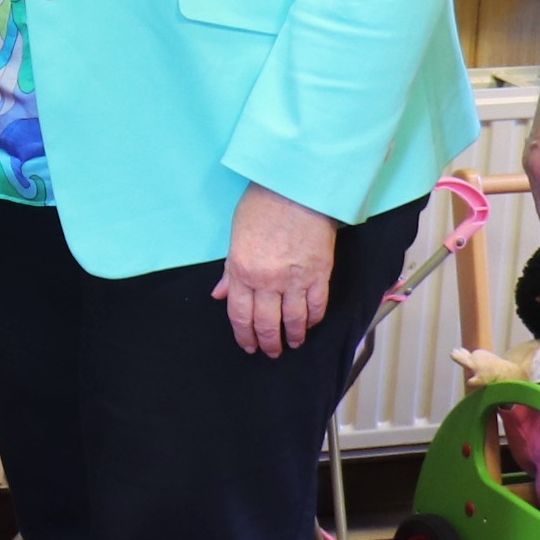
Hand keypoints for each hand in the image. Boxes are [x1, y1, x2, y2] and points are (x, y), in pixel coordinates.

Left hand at [213, 184, 337, 356]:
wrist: (296, 187)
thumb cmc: (262, 205)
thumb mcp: (236, 236)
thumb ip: (229, 270)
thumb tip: (220, 294)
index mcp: (242, 271)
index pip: (240, 315)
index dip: (244, 335)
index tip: (249, 346)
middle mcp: (267, 281)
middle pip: (266, 322)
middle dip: (268, 342)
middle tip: (270, 352)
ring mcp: (294, 279)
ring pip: (293, 320)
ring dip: (292, 336)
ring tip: (292, 344)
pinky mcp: (319, 274)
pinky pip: (317, 305)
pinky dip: (313, 319)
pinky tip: (309, 324)